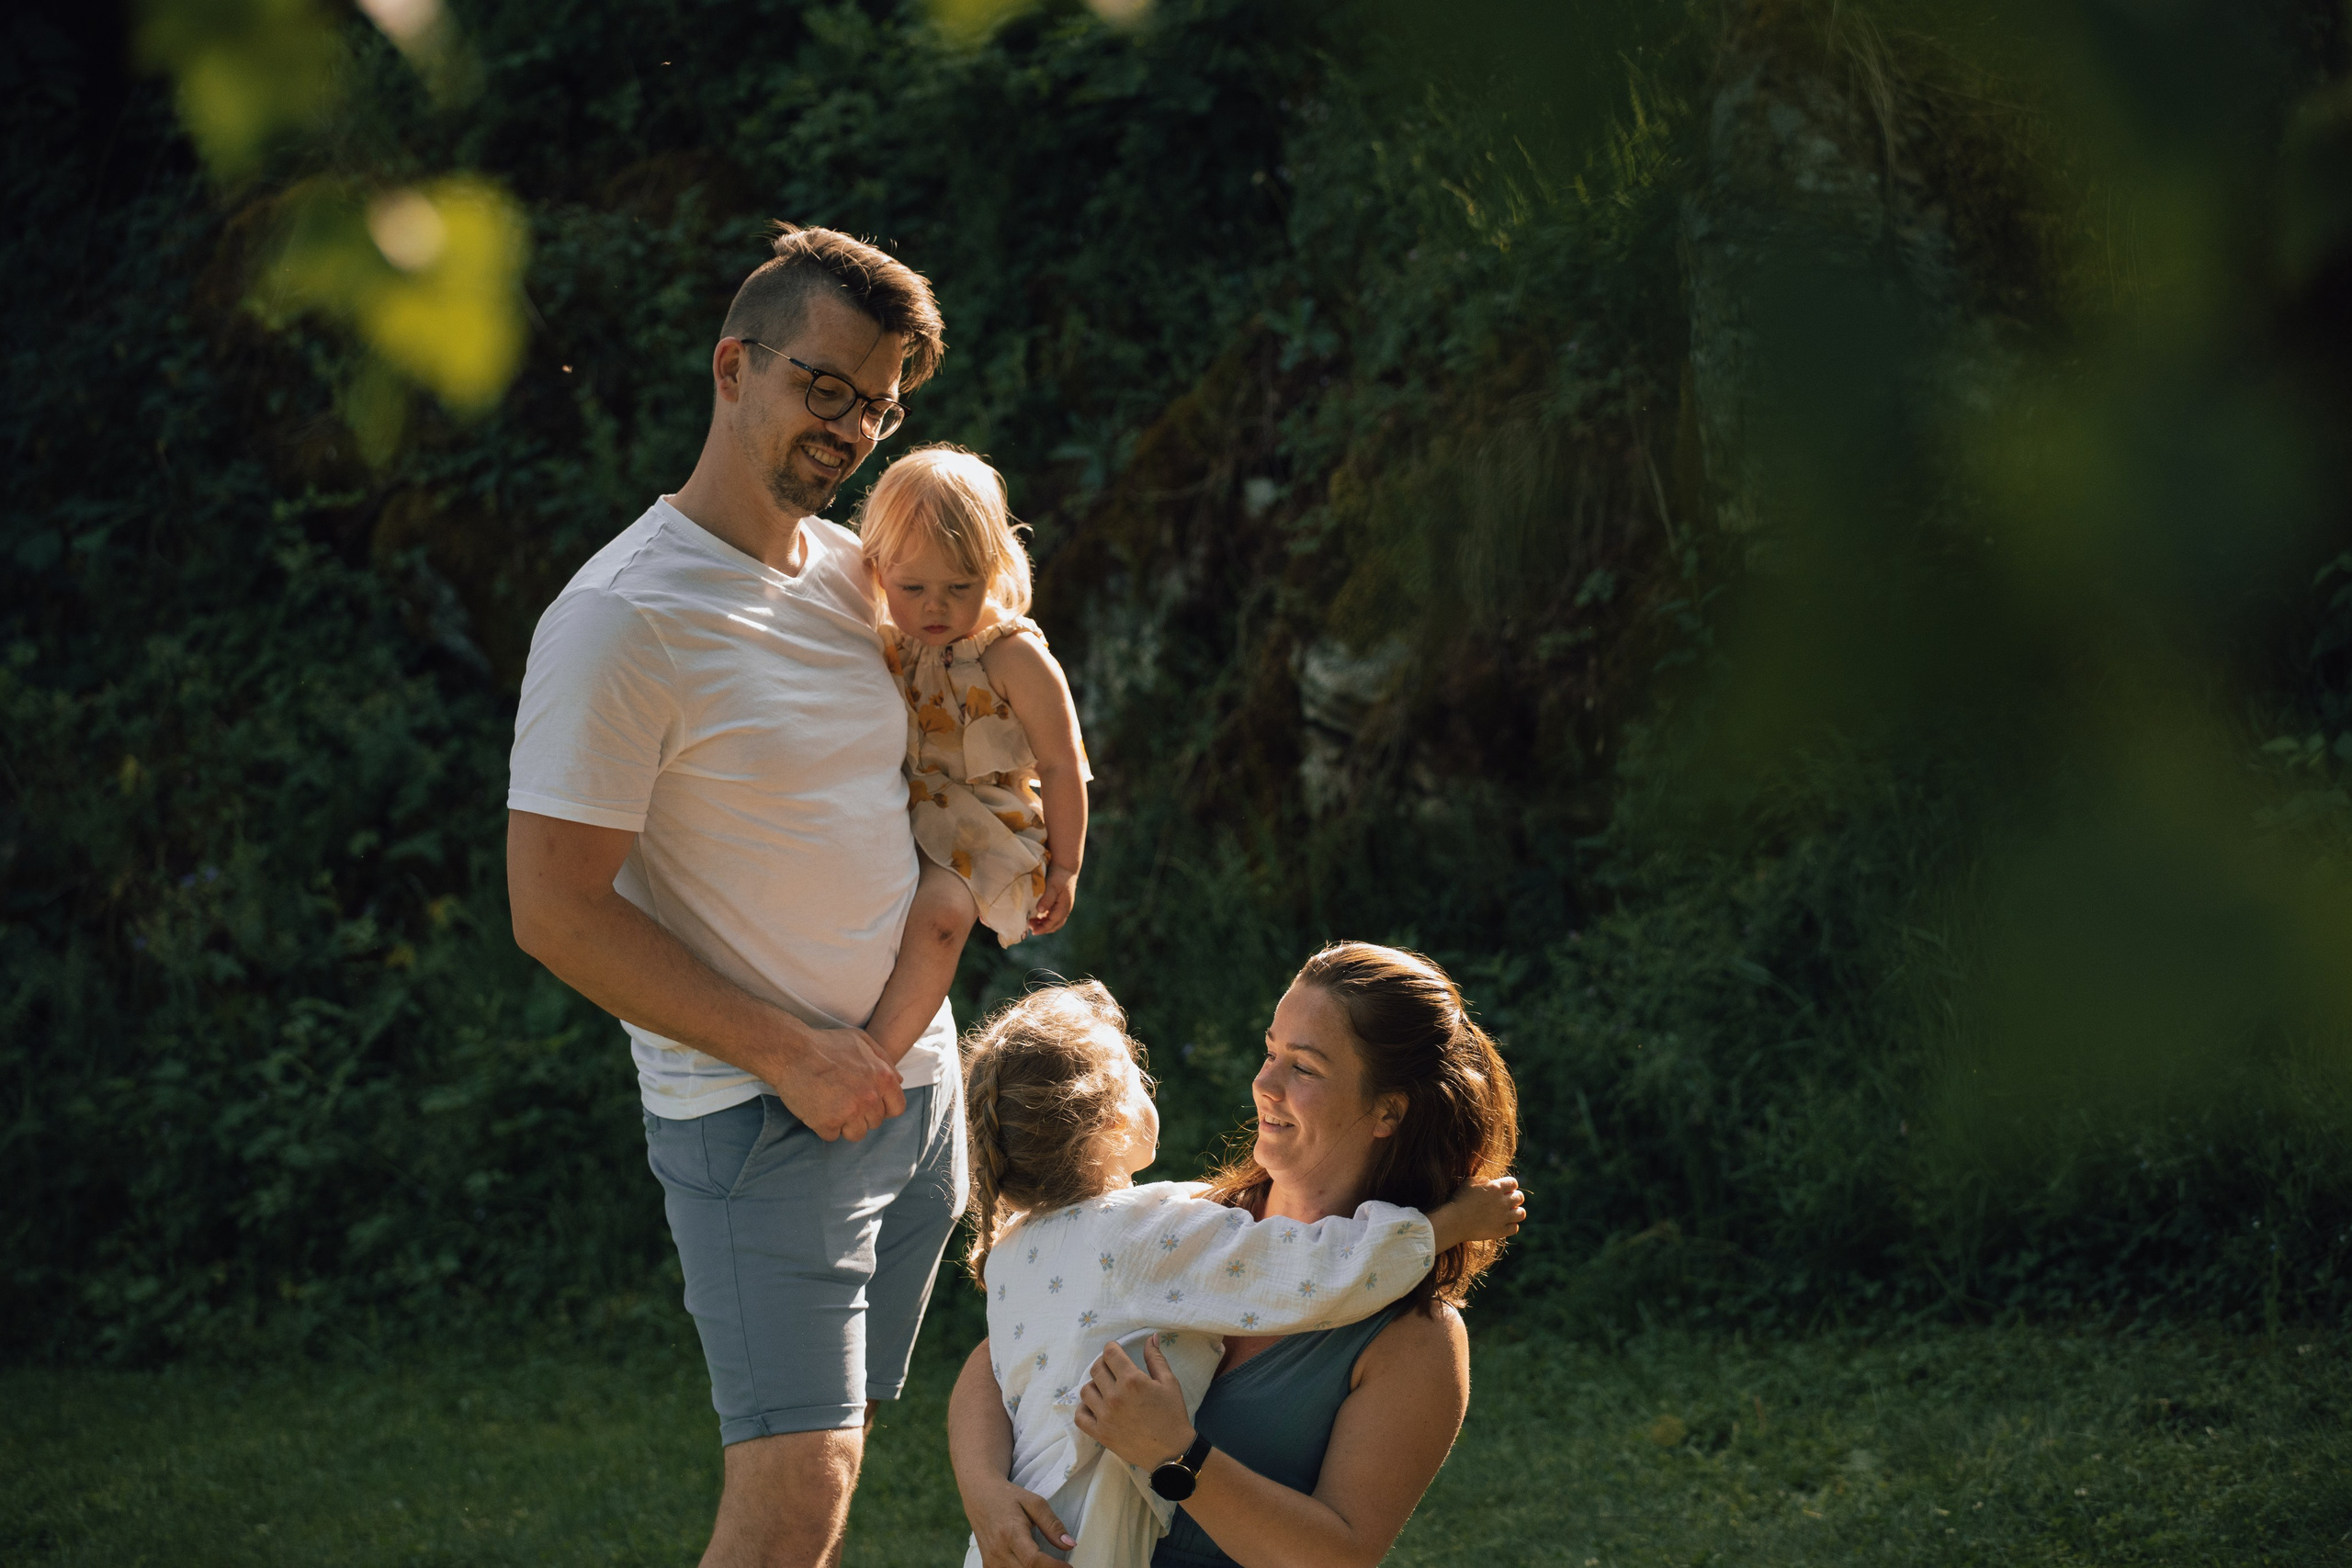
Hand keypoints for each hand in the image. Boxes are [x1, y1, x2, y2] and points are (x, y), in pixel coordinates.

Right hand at [763, 1021, 905, 1140]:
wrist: (792, 1051)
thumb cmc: (826, 1044)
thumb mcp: (862, 1041)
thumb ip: (884, 1061)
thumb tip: (898, 1081)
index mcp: (883, 1078)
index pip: (896, 1108)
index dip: (883, 1108)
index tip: (868, 1104)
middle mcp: (870, 1097)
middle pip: (874, 1123)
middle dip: (861, 1115)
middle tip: (842, 1100)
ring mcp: (850, 1112)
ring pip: (856, 1134)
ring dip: (844, 1124)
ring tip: (829, 1106)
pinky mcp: (828, 1123)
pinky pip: (832, 1136)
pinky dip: (824, 1126)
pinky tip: (816, 1109)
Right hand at [967, 1478, 1073, 1566]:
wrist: (979, 1495)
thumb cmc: (1008, 1497)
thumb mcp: (1034, 1503)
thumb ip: (1052, 1525)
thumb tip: (1070, 1545)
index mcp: (1011, 1533)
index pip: (1033, 1561)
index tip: (1068, 1567)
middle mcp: (998, 1551)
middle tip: (1061, 1565)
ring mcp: (991, 1561)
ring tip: (1047, 1564)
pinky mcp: (988, 1566)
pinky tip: (1031, 1566)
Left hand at [1028, 862, 1077, 935]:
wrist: (1065, 866)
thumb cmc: (1059, 875)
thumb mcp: (1052, 885)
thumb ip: (1047, 898)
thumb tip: (1039, 911)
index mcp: (1064, 907)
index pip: (1053, 923)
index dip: (1043, 928)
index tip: (1033, 931)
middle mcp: (1065, 909)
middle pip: (1055, 925)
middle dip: (1043, 928)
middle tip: (1030, 927)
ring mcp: (1063, 907)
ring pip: (1054, 921)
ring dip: (1043, 924)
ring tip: (1031, 922)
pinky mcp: (1059, 903)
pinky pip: (1052, 916)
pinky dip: (1044, 919)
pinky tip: (1036, 916)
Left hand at [1074, 1335, 1193, 1468]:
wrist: (1171, 1451)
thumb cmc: (1172, 1415)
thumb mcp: (1169, 1382)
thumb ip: (1156, 1358)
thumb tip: (1150, 1337)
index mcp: (1132, 1380)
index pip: (1110, 1354)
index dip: (1111, 1348)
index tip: (1115, 1351)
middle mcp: (1115, 1396)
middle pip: (1096, 1369)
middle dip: (1104, 1364)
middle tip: (1112, 1370)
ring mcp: (1105, 1416)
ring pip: (1086, 1390)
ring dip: (1094, 1385)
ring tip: (1105, 1389)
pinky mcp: (1100, 1433)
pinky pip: (1080, 1416)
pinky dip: (1084, 1409)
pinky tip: (1094, 1406)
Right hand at [1430, 1175, 1525, 1251]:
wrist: (1454, 1222)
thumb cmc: (1459, 1200)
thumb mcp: (1470, 1183)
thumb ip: (1484, 1180)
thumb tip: (1492, 1183)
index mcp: (1496, 1188)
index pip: (1513, 1183)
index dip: (1509, 1186)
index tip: (1503, 1190)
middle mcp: (1503, 1202)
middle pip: (1520, 1197)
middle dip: (1514, 1198)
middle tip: (1505, 1202)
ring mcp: (1503, 1217)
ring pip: (1521, 1213)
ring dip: (1516, 1212)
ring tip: (1507, 1213)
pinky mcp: (1500, 1231)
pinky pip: (1515, 1228)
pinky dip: (1511, 1226)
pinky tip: (1502, 1224)